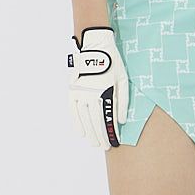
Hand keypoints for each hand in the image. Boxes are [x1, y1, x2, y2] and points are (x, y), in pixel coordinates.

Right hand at [68, 26, 128, 148]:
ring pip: (84, 118)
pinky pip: (73, 110)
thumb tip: (122, 121)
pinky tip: (81, 133)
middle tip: (104, 147)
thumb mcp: (122, 79)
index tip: (115, 142)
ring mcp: (80, 93)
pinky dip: (76, 123)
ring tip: (94, 143)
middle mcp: (92, 94)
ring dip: (90, 133)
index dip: (112, 132)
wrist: (94, 47)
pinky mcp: (72, 90)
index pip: (108, 118)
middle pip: (96, 121)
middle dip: (101, 136)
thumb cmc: (112, 63)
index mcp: (106, 92)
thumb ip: (122, 101)